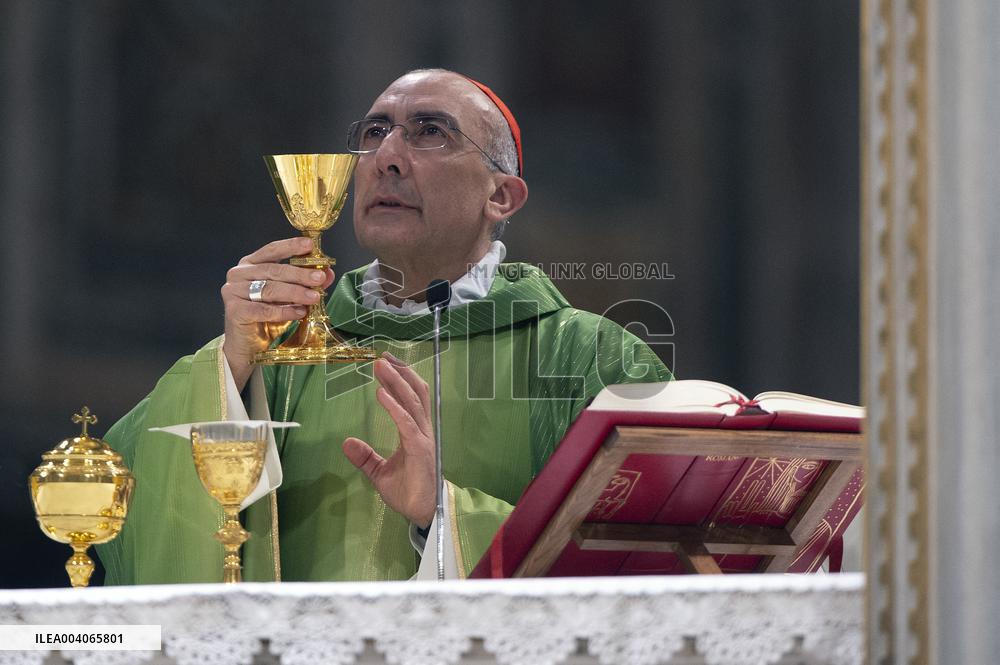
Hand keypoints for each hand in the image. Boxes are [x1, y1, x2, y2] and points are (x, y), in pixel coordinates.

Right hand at [220, 237, 334, 389]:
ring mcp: (233, 292)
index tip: (309, 245)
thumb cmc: (266, 318)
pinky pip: (264, 309)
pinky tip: (299, 313)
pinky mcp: (234, 311)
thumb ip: (305, 284)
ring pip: (269, 289)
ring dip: (295, 293)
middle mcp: (238, 274)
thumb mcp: (288, 298)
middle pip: (273, 270)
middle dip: (299, 274)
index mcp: (250, 264)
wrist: (247, 345)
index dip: (291, 246)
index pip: (271, 250)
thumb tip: (327, 274)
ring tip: (314, 298)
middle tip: (319, 279)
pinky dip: (284, 311)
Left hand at [342, 352, 435, 527]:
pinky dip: (394, 407)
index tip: (385, 364)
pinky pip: (406, 423)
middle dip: (399, 373)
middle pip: (414, 393)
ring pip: (411, 402)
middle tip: (382, 357)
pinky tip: (381, 394)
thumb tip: (347, 442)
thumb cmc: (407, 492)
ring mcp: (423, 438)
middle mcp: (422, 430)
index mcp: (415, 433)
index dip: (399, 380)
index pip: (409, 399)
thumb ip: (365, 457)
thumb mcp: (379, 473)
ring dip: (396, 382)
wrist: (423, 512)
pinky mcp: (420, 449)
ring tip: (381, 366)